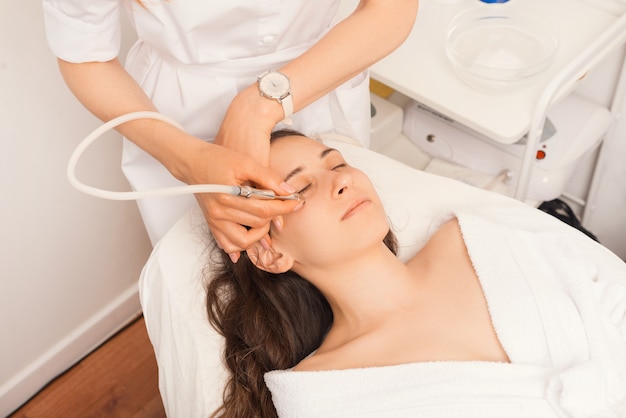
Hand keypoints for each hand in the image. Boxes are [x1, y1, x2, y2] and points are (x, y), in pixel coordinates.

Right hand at [185, 141, 299, 261]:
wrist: (192, 161)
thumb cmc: (218, 158)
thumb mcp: (245, 162)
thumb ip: (268, 177)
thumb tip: (288, 191)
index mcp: (228, 195)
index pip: (264, 208)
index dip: (284, 207)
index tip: (296, 203)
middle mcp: (219, 211)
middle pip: (256, 224)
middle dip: (275, 217)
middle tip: (284, 207)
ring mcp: (214, 220)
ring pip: (241, 241)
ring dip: (258, 235)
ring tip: (266, 221)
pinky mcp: (211, 223)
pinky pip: (226, 244)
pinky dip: (240, 245)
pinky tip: (251, 237)